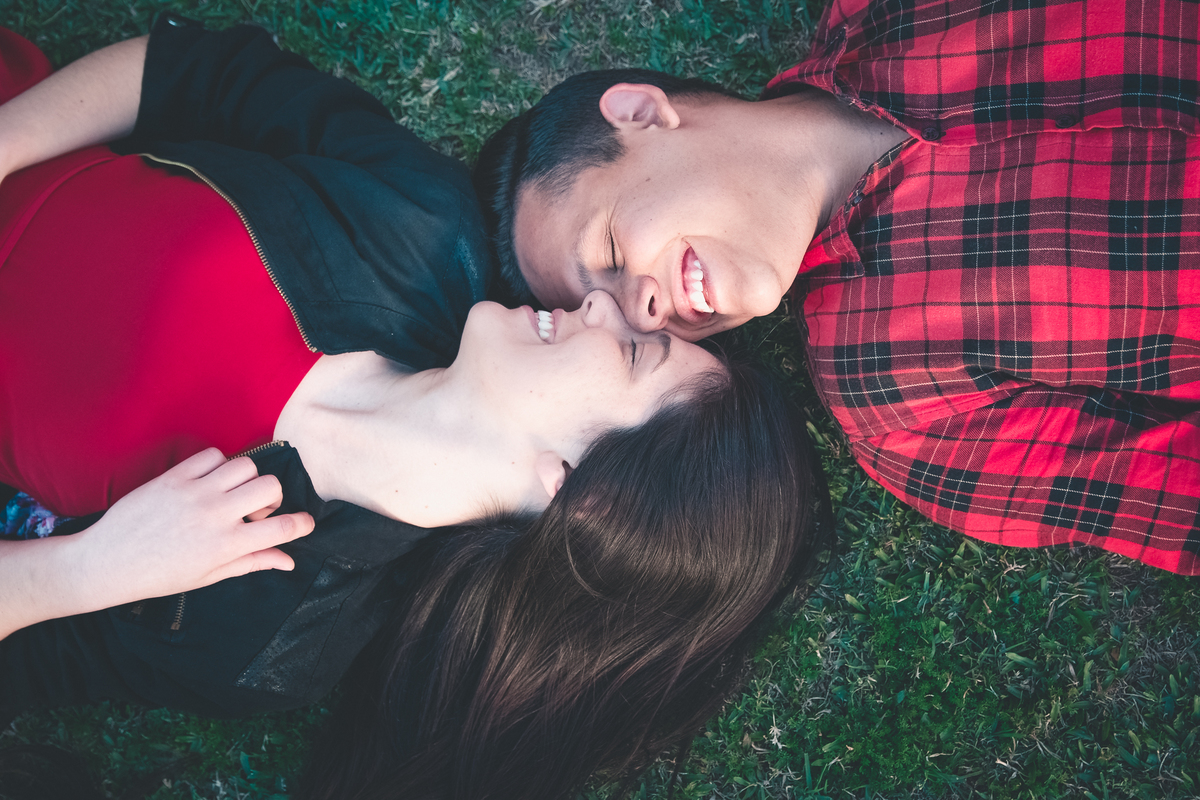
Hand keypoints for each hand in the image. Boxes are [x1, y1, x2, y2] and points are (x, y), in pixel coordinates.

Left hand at [64, 448, 313, 610]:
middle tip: (254, 512)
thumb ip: (252, 563)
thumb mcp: (210, 575)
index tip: (304, 523)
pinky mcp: (175, 476)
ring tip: (231, 496)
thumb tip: (288, 561)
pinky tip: (208, 484)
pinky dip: (219, 466)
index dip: (303, 524)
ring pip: (245, 466)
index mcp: (226, 545)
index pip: (283, 528)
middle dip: (272, 499)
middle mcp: (215, 515)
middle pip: (270, 487)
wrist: (108, 563)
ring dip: (246, 480)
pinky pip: (213, 456)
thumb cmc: (160, 575)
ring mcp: (195, 492)